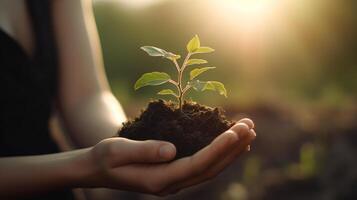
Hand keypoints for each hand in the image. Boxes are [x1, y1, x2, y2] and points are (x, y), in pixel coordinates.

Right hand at [82, 118, 255, 195]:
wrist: (97, 169)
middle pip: (211, 167)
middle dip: (232, 148)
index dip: (219, 148)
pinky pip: (203, 165)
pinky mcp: (174, 173)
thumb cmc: (105, 157)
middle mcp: (171, 184)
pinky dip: (219, 153)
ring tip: (247, 132)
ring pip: (210, 168)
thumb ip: (144, 150)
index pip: (198, 164)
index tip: (236, 131)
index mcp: (159, 180)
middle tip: (250, 127)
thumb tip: (172, 150)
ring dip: (231, 151)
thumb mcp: (118, 151)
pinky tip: (229, 142)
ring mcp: (174, 181)